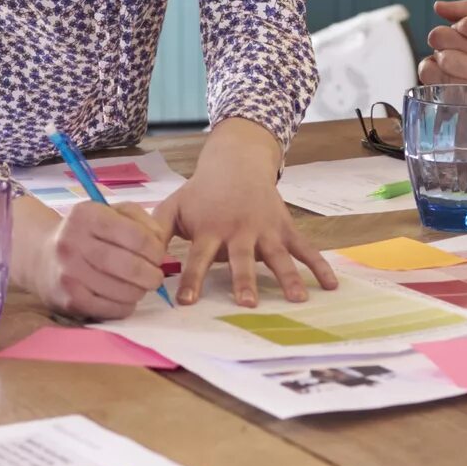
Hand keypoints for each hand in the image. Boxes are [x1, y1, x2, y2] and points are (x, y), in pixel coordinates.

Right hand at [31, 200, 171, 320]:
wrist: (42, 256)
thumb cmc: (86, 233)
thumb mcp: (109, 212)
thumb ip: (140, 220)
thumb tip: (162, 246)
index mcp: (87, 216)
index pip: (136, 236)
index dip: (156, 250)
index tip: (159, 256)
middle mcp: (73, 243)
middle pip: (130, 266)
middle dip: (152, 275)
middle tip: (156, 276)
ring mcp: (69, 274)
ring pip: (122, 290)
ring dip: (139, 291)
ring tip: (140, 286)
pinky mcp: (69, 300)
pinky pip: (109, 309)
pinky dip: (125, 306)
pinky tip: (125, 298)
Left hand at [168, 132, 332, 308]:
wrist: (237, 162)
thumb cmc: (202, 192)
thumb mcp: (175, 205)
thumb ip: (155, 228)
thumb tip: (135, 252)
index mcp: (209, 229)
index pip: (197, 258)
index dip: (191, 280)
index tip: (186, 303)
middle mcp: (238, 231)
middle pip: (241, 259)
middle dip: (243, 281)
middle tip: (246, 303)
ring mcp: (265, 230)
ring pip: (277, 256)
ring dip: (287, 277)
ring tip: (297, 299)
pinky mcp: (284, 228)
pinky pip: (304, 248)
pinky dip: (319, 266)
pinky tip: (330, 285)